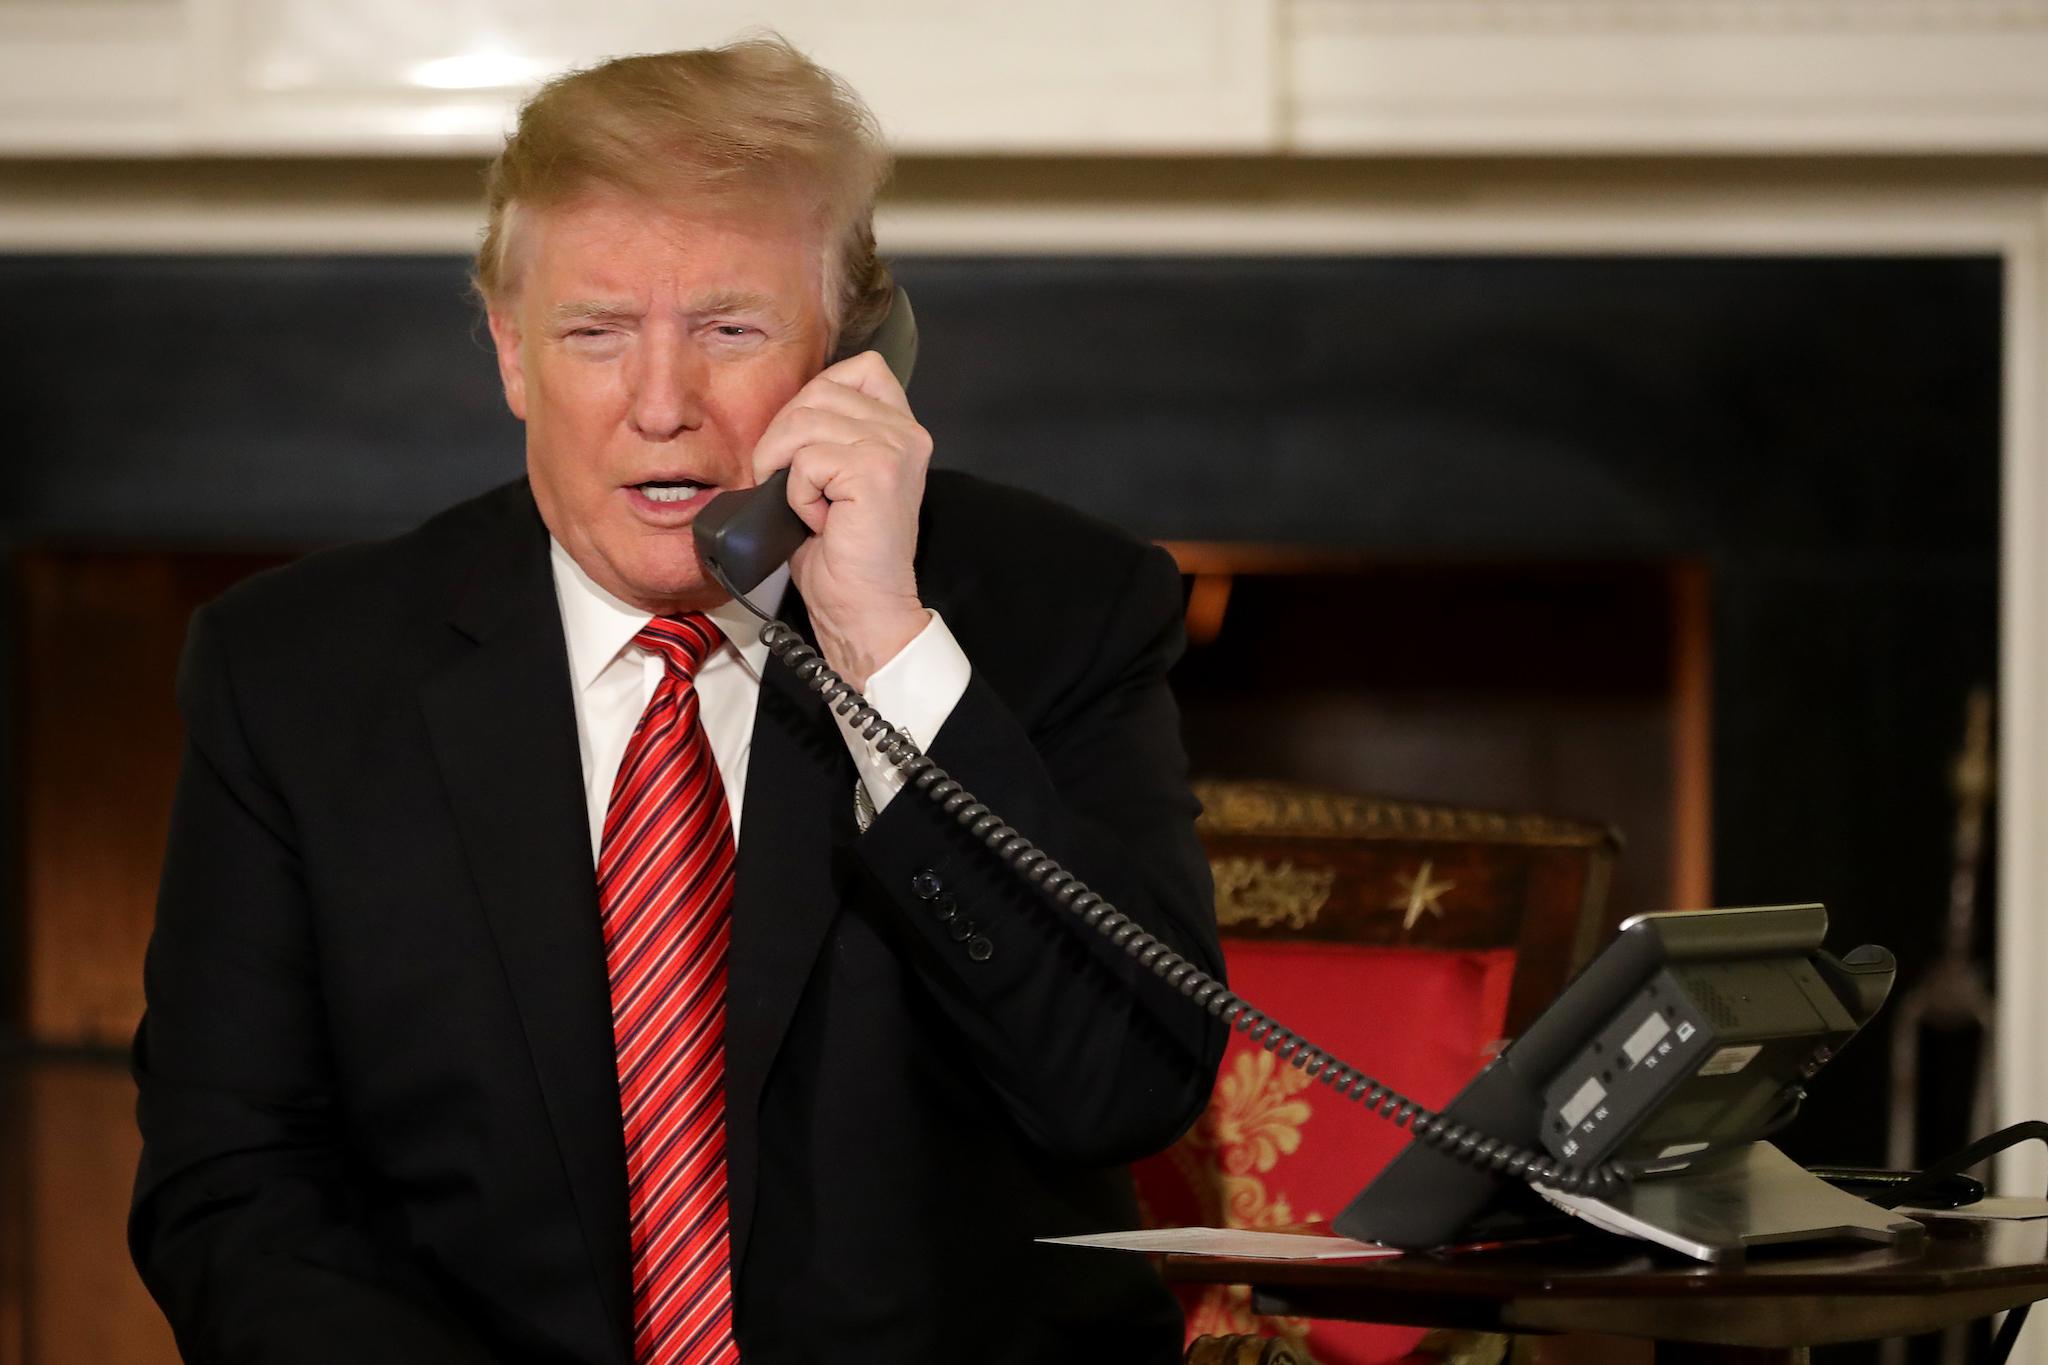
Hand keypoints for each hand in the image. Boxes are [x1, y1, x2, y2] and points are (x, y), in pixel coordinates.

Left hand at [751, 350, 932, 689]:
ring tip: (806, 505)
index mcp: (901, 428)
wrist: (862, 609)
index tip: (805, 446)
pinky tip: (819, 521)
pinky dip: (797, 494)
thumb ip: (826, 433)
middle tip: (789, 485)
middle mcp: (907, 432)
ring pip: (804, 420)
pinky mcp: (875, 471)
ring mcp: (895, 449)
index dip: (817, 395)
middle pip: (819, 390)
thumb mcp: (833, 478)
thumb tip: (781, 410)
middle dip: (783, 436)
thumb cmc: (841, 554)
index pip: (861, 367)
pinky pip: (806, 460)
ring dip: (785, 467)